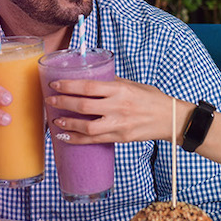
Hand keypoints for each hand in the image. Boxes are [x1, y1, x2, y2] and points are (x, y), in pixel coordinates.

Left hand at [44, 78, 182, 143]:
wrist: (171, 119)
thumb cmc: (152, 99)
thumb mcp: (132, 84)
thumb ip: (111, 83)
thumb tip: (89, 80)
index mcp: (120, 90)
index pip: (89, 86)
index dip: (69, 85)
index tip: (54, 84)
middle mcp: (118, 107)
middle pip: (84, 106)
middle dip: (63, 103)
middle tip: (50, 101)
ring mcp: (119, 124)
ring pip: (87, 127)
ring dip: (68, 124)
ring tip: (55, 121)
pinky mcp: (120, 138)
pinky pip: (95, 140)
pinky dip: (78, 140)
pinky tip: (66, 138)